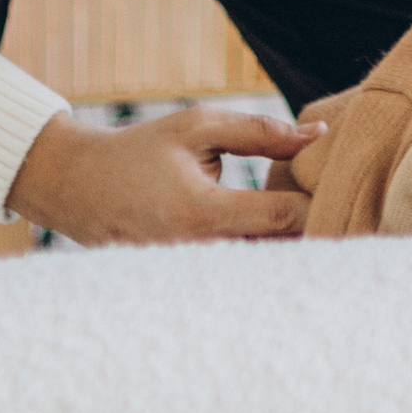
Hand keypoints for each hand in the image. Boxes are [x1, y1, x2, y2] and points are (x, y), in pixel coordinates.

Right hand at [5, 105, 331, 247]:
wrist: (79, 188)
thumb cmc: (141, 151)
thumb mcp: (198, 127)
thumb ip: (260, 131)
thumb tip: (317, 134)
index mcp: (201, 213)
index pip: (281, 218)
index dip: (315, 202)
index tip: (332, 184)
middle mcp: (196, 255)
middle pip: (276, 254)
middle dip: (308, 232)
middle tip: (331, 209)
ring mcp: (188, 277)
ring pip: (257, 271)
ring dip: (283, 248)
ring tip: (304, 222)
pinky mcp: (184, 285)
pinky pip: (234, 275)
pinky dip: (255, 256)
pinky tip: (268, 237)